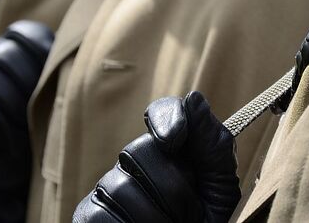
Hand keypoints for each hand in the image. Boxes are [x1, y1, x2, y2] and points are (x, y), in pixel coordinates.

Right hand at [0, 21, 54, 222]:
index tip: (56, 80)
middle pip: (5, 54)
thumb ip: (54, 74)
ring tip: (25, 135)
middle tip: (38, 117)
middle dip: (27, 87)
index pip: (23, 34)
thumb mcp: (50, 103)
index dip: (43, 54)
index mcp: (11, 55)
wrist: (9, 180)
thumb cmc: (36, 139)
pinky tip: (9, 143)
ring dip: (12, 110)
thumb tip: (71, 53)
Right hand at [73, 91, 239, 222]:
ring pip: (119, 186)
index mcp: (170, 150)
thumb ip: (212, 147)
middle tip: (191, 215)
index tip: (173, 140)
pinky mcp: (88, 213)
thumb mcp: (220, 190)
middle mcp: (134, 163)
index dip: (166, 118)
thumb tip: (194, 99)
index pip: (163, 111)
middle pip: (139, 149)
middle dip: (172, 188)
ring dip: (154, 218)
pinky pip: (101, 214)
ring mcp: (108, 187)